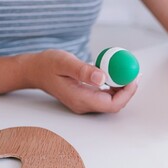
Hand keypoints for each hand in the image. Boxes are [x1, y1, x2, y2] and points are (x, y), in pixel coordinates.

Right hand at [21, 49, 138, 113]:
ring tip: (126, 71)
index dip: (126, 93)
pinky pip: (105, 96)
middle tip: (133, 72)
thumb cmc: (47, 64)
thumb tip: (103, 77)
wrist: (34, 70)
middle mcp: (83, 105)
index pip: (112, 104)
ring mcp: (84, 103)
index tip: (132, 77)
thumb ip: (83, 71)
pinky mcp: (85, 98)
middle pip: (114, 105)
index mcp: (80, 99)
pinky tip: (116, 73)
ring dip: (122, 88)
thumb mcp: (64, 62)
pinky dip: (114, 86)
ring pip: (111, 101)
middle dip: (127, 91)